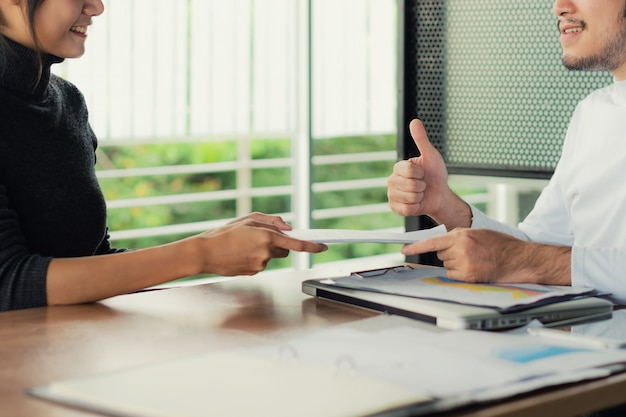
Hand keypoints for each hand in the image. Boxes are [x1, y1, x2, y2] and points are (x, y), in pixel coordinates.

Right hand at [195, 213, 326, 275]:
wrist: (204, 253)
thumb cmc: (224, 233)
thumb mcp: (248, 218)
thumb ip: (272, 220)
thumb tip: (288, 227)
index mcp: (266, 237)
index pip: (297, 243)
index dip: (313, 245)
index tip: (325, 246)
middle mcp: (266, 252)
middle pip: (284, 249)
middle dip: (278, 243)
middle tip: (259, 237)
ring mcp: (260, 265)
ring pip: (271, 256)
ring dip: (264, 250)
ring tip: (243, 245)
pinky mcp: (253, 273)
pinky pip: (261, 263)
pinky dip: (255, 258)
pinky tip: (240, 254)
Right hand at [387, 119, 469, 227]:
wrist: (439, 195)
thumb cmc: (435, 175)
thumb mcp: (431, 155)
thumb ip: (421, 139)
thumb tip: (414, 121)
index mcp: (398, 167)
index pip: (409, 170)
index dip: (420, 173)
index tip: (423, 173)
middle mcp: (391, 180)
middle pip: (409, 184)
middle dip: (422, 186)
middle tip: (423, 185)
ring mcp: (392, 195)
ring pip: (409, 197)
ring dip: (420, 197)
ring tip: (420, 194)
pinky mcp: (395, 208)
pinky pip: (407, 209)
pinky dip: (416, 207)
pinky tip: (416, 203)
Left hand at [401, 228, 570, 284]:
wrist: (517, 259)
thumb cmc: (498, 244)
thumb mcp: (476, 232)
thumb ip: (457, 236)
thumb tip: (439, 244)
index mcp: (461, 235)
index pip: (432, 242)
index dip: (416, 247)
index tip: (403, 249)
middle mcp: (460, 249)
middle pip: (440, 253)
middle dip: (449, 252)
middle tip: (468, 251)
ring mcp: (464, 264)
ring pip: (446, 264)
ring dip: (455, 263)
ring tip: (474, 259)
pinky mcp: (468, 277)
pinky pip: (453, 275)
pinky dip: (460, 273)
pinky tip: (474, 268)